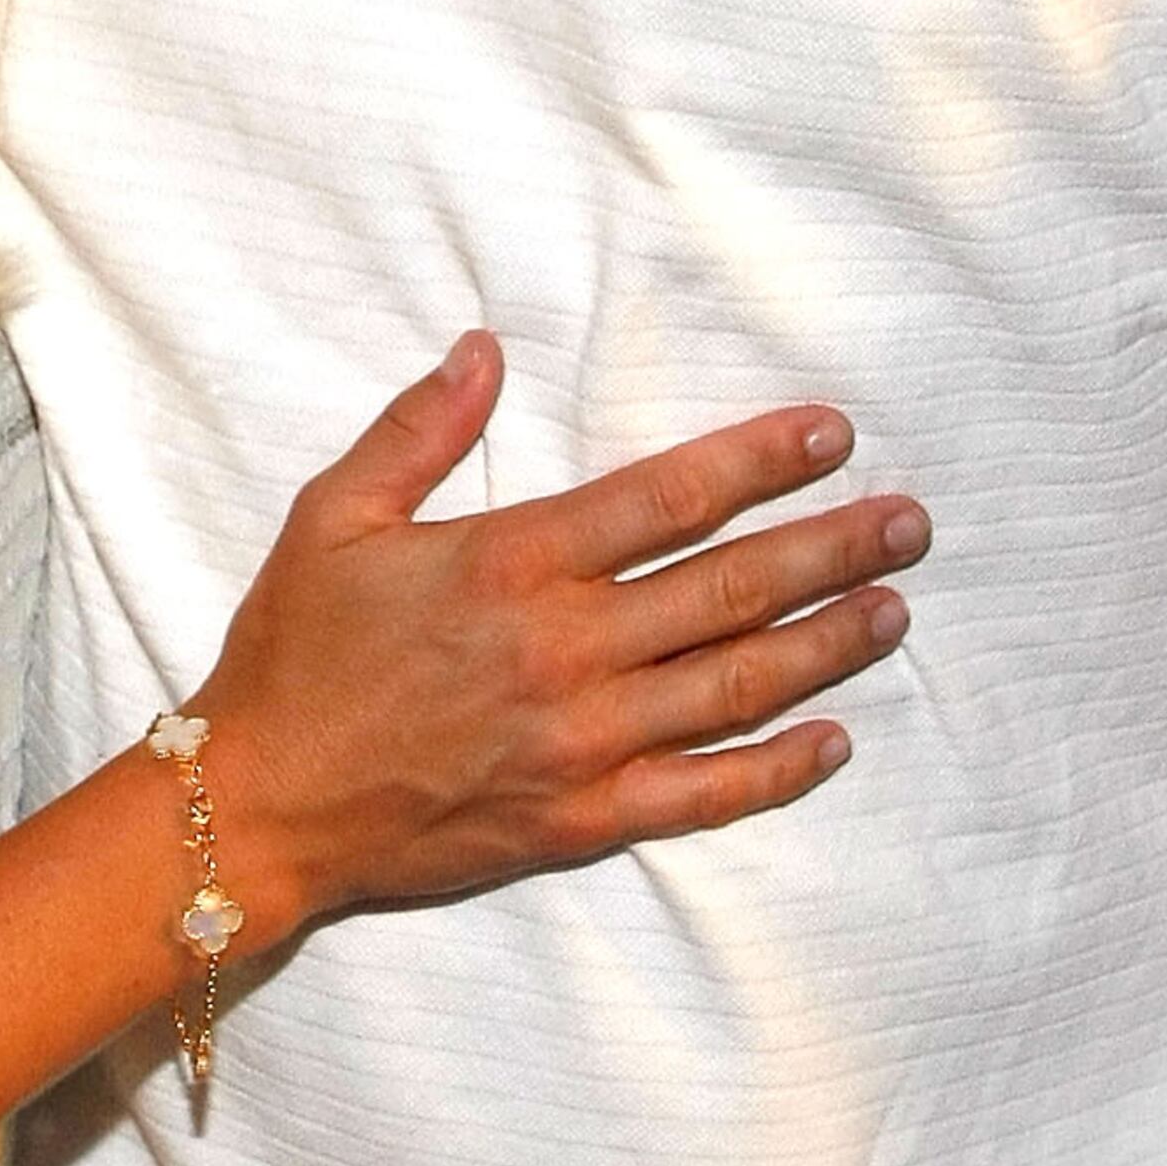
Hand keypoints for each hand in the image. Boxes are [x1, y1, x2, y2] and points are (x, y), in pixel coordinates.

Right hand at [192, 333, 924, 940]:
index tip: (831, 434)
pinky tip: (835, 739)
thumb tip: (483, 347)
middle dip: (832, 546)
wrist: (256, 806)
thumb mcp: (334, 516)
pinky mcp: (580, 819)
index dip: (761, 460)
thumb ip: (418, 430)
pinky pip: (703, 795)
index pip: (669, 497)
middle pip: (731, 586)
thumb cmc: (294, 656)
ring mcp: (581, 740)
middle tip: (910, 521)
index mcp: (512, 562)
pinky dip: (776, 768)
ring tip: (895, 609)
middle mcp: (565, 648)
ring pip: (735, 683)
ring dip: (827, 644)